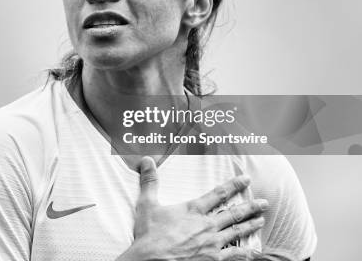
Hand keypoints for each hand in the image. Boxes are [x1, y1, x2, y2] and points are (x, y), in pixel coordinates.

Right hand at [117, 157, 266, 260]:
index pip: (218, 194)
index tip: (246, 179)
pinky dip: (244, 253)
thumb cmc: (149, 235)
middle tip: (264, 203)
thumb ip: (150, 181)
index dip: (234, 185)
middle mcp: (206, 225)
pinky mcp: (212, 260)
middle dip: (250, 207)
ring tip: (261, 221)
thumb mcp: (147, 205)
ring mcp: (211, 244)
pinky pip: (233, 255)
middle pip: (234, 213)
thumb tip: (146, 160)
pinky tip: (253, 252)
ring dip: (250, 226)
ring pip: (237, 232)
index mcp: (193, 210)